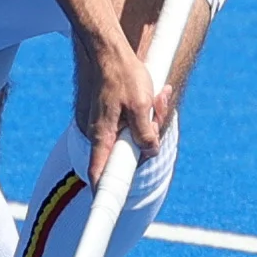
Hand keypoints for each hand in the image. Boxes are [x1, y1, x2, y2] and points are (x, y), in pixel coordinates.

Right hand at [72, 27, 166, 181]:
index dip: (103, 192)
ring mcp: (101, 124)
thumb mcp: (141, 103)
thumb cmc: (122, 73)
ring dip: (148, 121)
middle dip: (147, 139)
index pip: (99, 173)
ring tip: (158, 95)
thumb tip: (150, 150)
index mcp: (102, 134)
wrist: (106, 48)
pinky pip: (125, 124)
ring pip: (128, 136)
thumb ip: (145, 132)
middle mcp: (97, 133)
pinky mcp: (105, 115)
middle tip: (158, 110)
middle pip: (124, 152)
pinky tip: (151, 95)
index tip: (104, 209)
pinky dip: (140, 114)